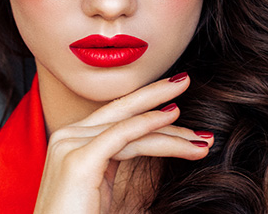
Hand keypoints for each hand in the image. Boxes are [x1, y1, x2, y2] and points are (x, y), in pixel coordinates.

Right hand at [32, 73, 212, 212]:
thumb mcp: (100, 185)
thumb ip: (113, 161)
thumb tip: (146, 144)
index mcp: (71, 141)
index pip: (115, 118)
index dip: (146, 107)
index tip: (177, 108)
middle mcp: (66, 136)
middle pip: (119, 110)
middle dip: (155, 94)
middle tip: (185, 82)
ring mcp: (70, 145)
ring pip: (128, 125)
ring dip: (169, 128)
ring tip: (201, 136)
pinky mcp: (79, 159)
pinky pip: (122, 135)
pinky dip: (150, 125)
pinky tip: (173, 120)